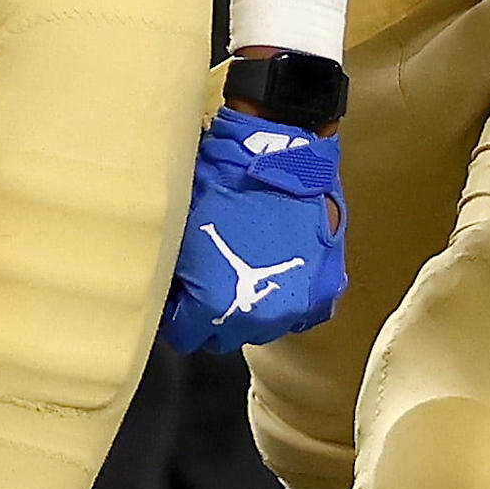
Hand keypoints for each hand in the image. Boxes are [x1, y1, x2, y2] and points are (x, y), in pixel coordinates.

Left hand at [159, 108, 346, 353]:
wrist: (281, 152)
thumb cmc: (223, 185)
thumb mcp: (182, 230)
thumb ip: (174, 275)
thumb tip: (165, 294)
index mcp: (212, 306)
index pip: (183, 336)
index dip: (177, 313)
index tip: (180, 294)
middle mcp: (255, 318)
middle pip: (224, 336)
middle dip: (214, 314)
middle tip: (213, 280)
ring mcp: (294, 306)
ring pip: (262, 326)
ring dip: (252, 309)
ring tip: (248, 273)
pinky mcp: (323, 289)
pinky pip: (301, 314)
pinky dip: (289, 300)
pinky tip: (279, 277)